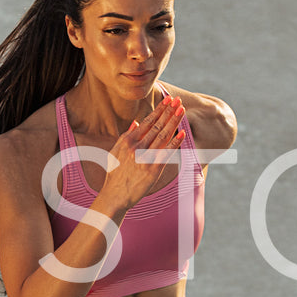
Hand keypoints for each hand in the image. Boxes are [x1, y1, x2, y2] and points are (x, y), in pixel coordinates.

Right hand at [100, 94, 186, 209]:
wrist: (114, 196)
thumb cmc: (114, 175)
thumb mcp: (114, 152)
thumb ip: (126, 136)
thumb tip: (135, 122)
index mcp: (127, 141)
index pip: (146, 121)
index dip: (159, 110)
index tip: (167, 100)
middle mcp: (136, 147)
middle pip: (157, 126)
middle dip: (168, 111)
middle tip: (178, 100)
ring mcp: (145, 158)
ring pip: (163, 136)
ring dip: (174, 121)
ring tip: (182, 110)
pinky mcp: (153, 169)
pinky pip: (166, 153)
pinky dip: (175, 142)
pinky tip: (182, 133)